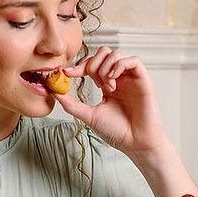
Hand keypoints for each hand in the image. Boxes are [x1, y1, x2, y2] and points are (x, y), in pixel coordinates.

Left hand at [53, 46, 170, 157]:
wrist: (135, 144)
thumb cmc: (116, 132)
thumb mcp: (89, 115)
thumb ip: (71, 104)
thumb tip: (53, 92)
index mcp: (107, 86)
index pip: (92, 65)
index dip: (79, 66)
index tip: (67, 74)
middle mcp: (120, 79)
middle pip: (104, 53)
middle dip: (93, 64)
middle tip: (93, 82)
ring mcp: (132, 79)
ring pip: (116, 54)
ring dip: (106, 67)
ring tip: (108, 87)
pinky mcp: (144, 81)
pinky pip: (133, 61)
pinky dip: (120, 65)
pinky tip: (114, 80)